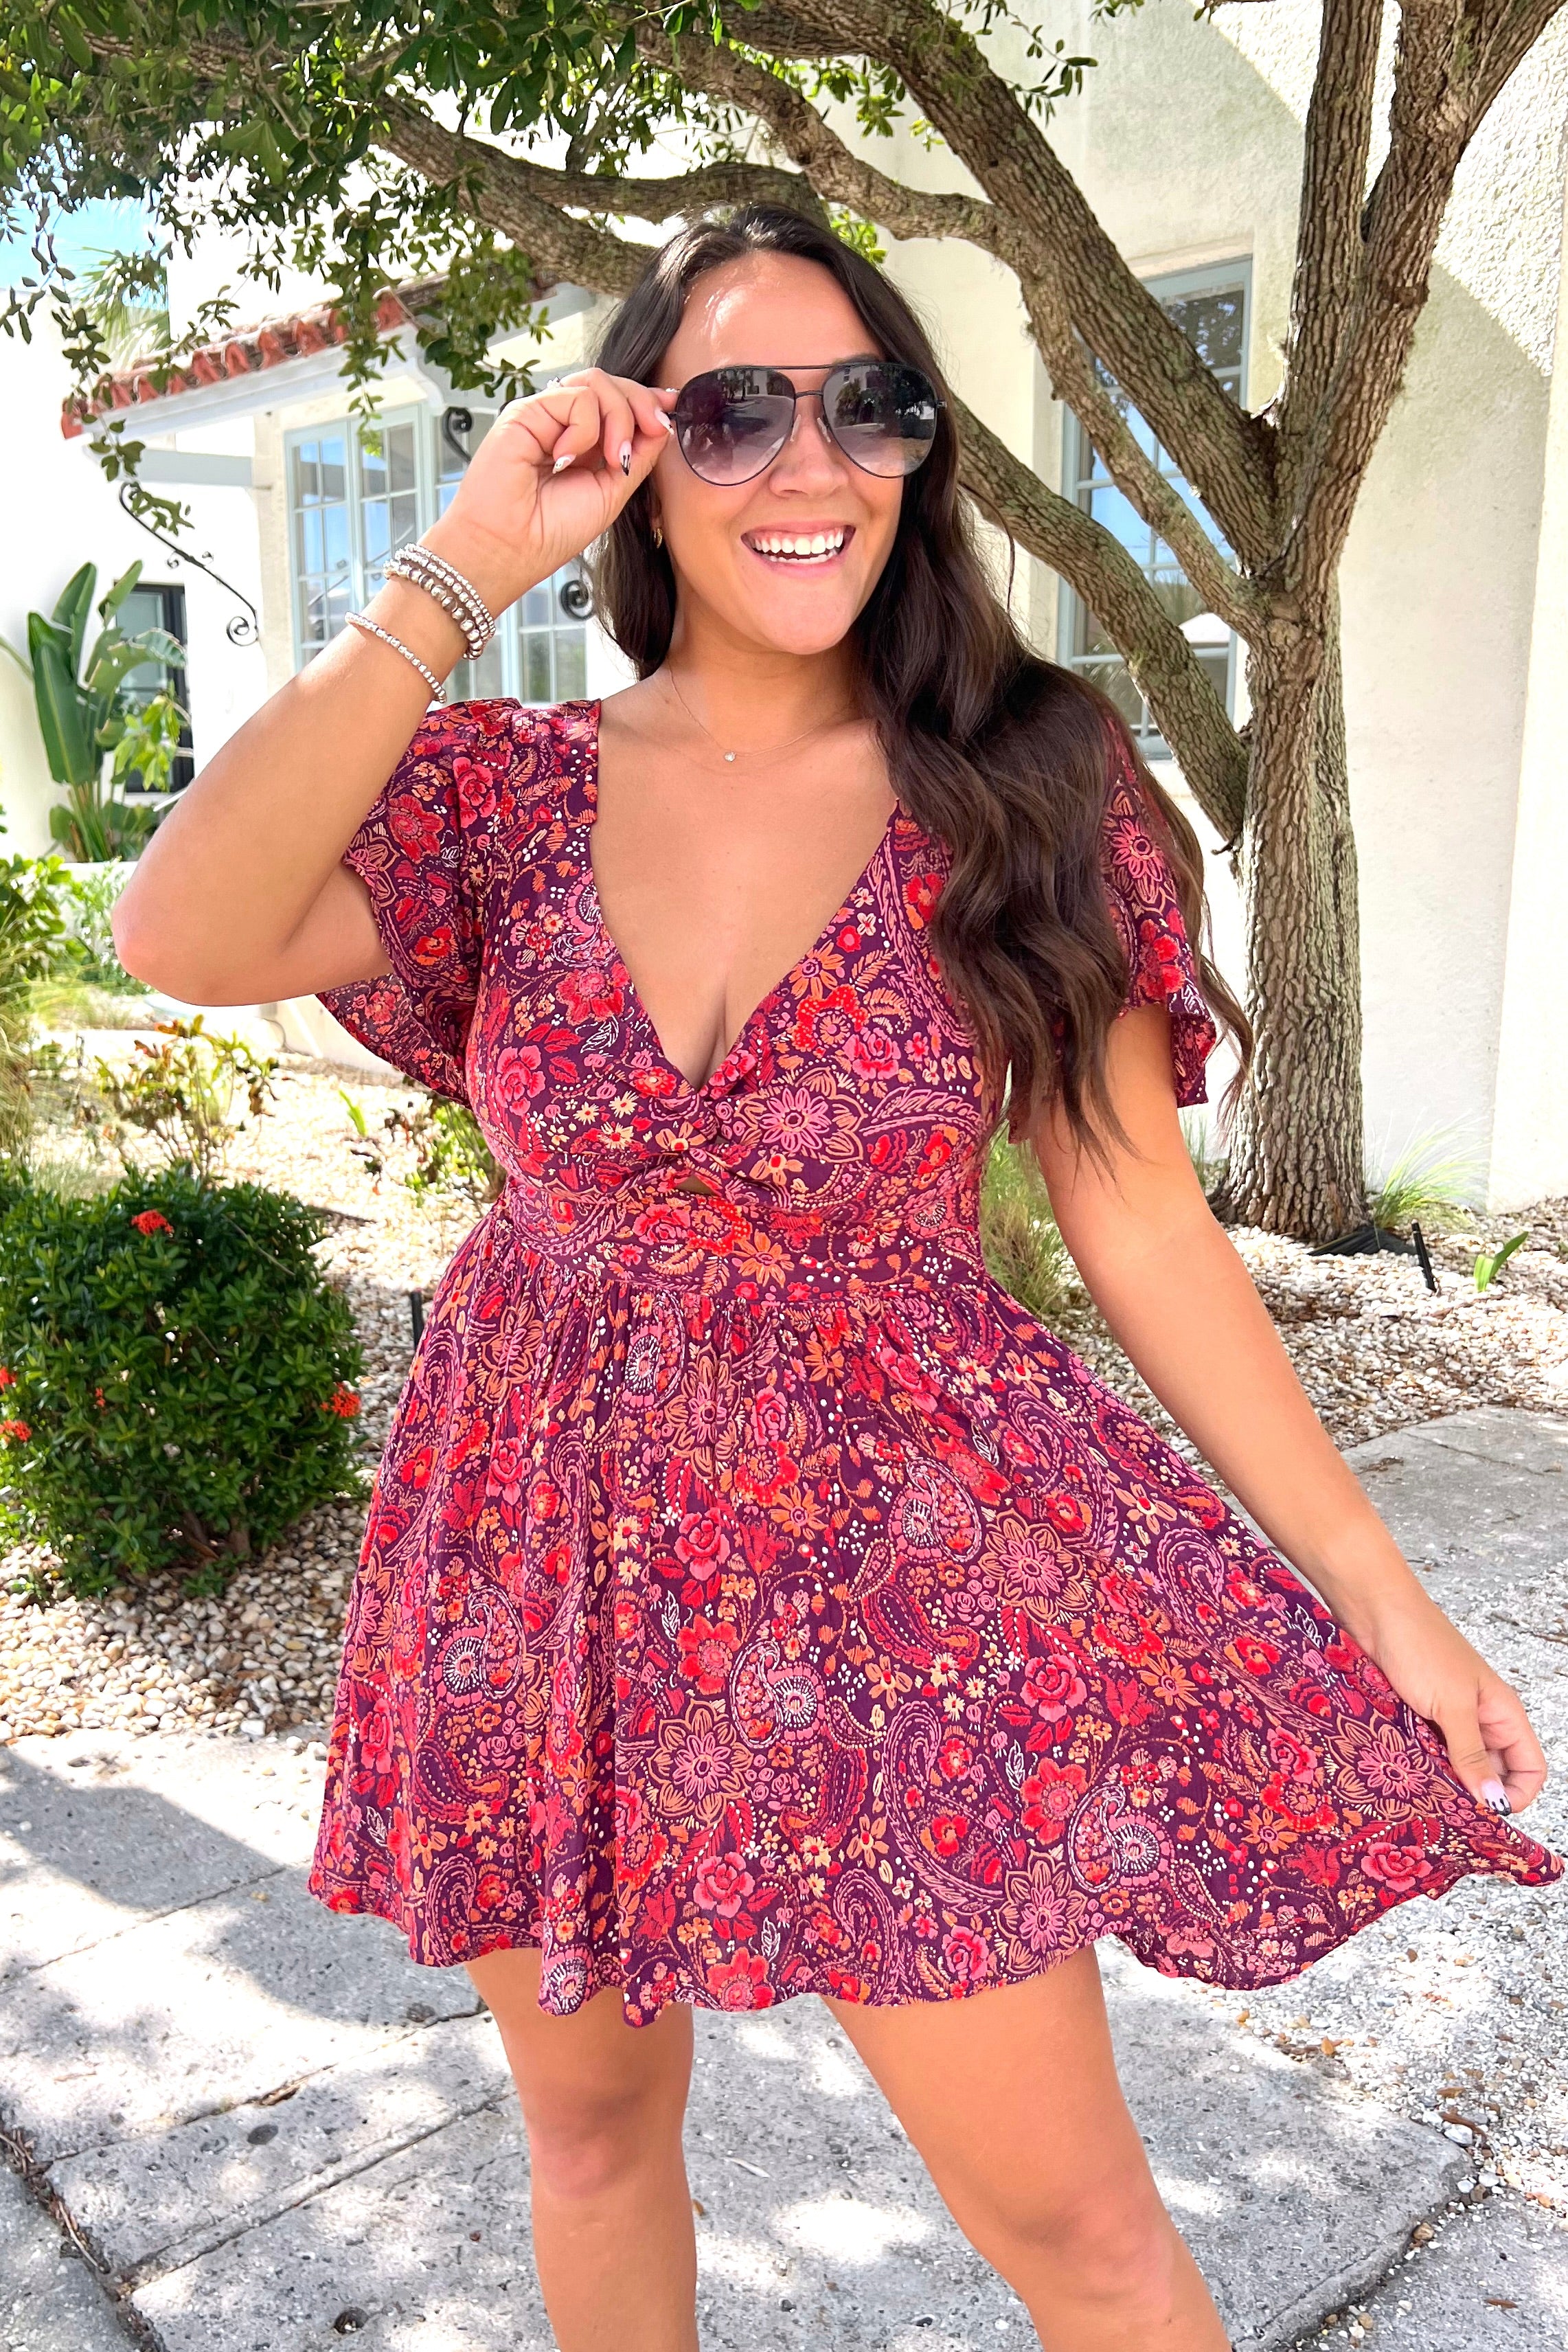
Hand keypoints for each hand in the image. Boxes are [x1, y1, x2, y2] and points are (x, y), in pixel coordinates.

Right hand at [420, 369, 675, 618]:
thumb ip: (637, 456)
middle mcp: (564, 424)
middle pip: (613, 385)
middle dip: (641, 405)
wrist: (510, 549)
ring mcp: (545, 415)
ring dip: (618, 418)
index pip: (621, 403)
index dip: (648, 400)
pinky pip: (576, 398)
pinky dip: (583, 428)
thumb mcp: (612, 493)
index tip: (673, 408)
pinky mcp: (526, 411)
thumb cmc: (550, 531)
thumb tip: (663, 422)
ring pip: (598, 384)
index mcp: (585, 442)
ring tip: (610, 458)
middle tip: (650, 435)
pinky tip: (566, 458)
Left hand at [1357, 1587, 1546, 1816]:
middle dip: (1474, 1795)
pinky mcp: (1414, 1717)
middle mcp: (1478, 1720)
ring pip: (1454, 1767)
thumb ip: (1471, 1753)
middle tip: (1449, 1814)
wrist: (1373, 1608)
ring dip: (1442, 1782)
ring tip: (1422, 1797)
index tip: (1487, 1815)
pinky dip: (1417, 1767)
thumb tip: (1493, 1802)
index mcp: (1502, 1713)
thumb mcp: (1451, 1704)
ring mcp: (1445, 1719)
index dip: (1515, 1795)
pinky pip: (1424, 1754)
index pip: (1529, 1768)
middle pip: (1490, 1773)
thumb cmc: (1420, 1644)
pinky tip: (1402, 1777)